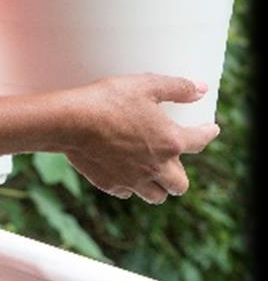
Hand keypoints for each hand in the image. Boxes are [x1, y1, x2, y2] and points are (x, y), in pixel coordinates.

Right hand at [61, 74, 219, 203]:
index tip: (211, 129)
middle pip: (180, 184)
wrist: (70, 122)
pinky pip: (128, 192)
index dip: (208, 133)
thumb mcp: (144, 85)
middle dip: (180, 174)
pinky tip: (124, 171)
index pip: (199, 142)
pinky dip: (130, 185)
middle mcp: (157, 167)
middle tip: (172, 160)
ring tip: (151, 172)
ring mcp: (134, 180)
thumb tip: (200, 89)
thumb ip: (176, 88)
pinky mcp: (112, 185)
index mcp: (170, 142)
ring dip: (158, 186)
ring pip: (157, 196)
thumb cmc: (108, 100)